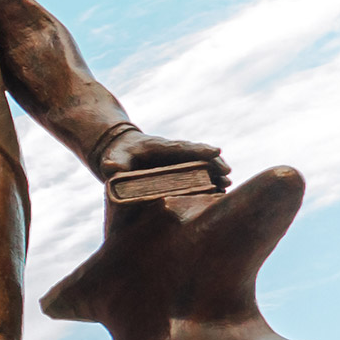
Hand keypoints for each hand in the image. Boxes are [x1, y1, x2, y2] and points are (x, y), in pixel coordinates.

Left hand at [98, 129, 229, 185]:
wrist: (121, 153)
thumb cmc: (119, 155)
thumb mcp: (114, 157)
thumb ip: (115, 163)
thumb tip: (112, 168)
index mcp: (159, 147)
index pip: (180, 148)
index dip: (198, 150)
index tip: (215, 151)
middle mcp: (173, 153)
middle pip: (198, 156)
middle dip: (213, 163)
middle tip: (227, 173)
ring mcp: (178, 162)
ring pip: (202, 166)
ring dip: (215, 174)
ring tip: (227, 185)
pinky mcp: (180, 172)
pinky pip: (198, 175)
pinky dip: (209, 182)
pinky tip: (220, 192)